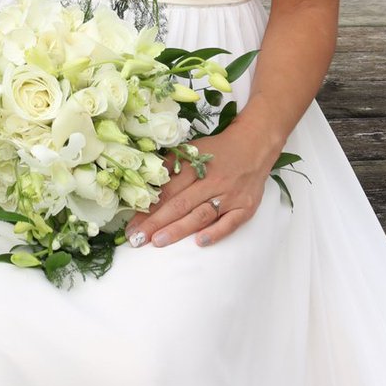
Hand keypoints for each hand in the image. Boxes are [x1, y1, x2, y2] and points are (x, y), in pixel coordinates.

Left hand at [123, 124, 274, 249]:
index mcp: (194, 166)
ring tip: (158, 241)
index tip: (131, 224)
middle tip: (137, 238)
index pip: (167, 190)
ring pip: (201, 214)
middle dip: (156, 223)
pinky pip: (230, 222)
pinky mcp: (245, 207)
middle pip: (180, 204)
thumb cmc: (218, 150)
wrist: (254, 144)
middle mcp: (211, 181)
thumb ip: (171, 166)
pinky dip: (216, 232)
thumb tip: (147, 183)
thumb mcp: (192, 150)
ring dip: (179, 229)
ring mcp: (229, 195)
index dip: (148, 208)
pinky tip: (200, 242)